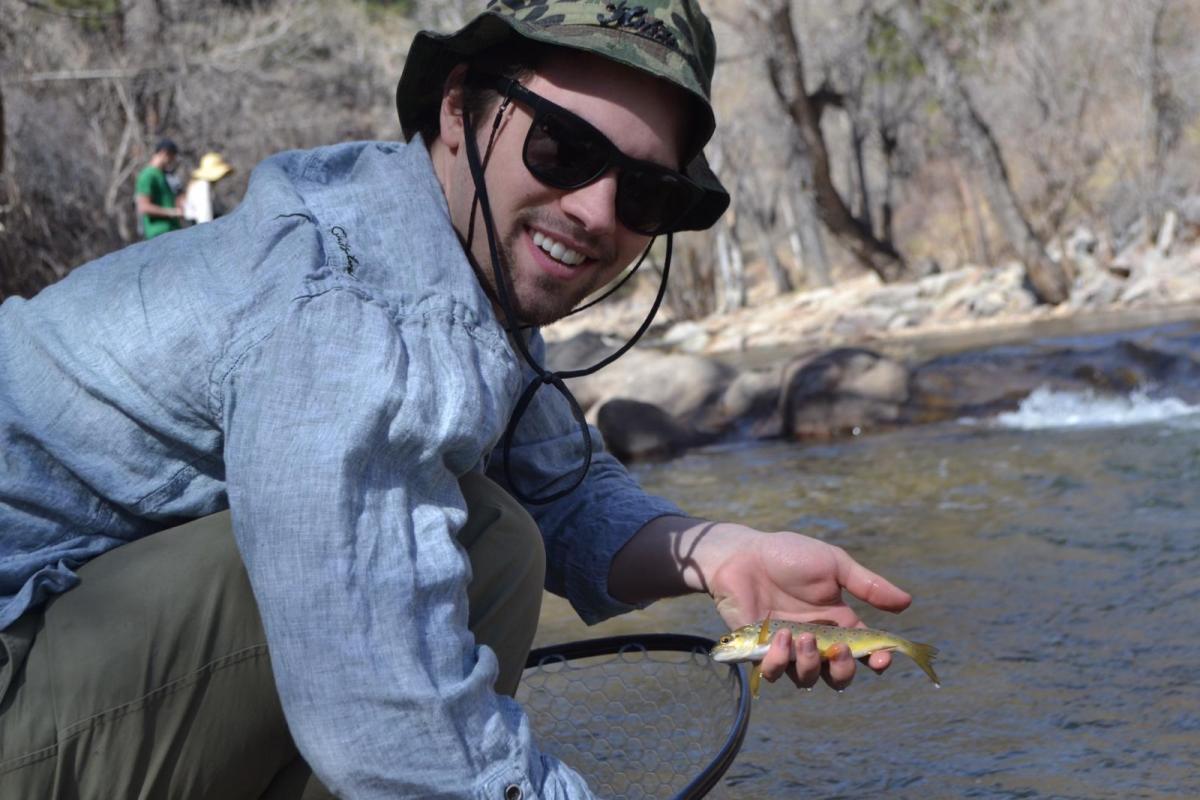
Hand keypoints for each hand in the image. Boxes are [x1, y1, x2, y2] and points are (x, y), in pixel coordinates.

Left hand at [703, 525, 911, 690]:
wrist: (743, 554)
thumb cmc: (789, 555)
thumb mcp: (834, 565)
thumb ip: (867, 585)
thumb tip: (907, 603)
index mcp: (838, 624)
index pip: (864, 653)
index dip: (877, 661)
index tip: (882, 658)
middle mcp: (816, 642)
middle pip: (839, 677)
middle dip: (844, 670)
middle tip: (839, 649)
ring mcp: (787, 650)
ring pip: (808, 679)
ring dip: (811, 664)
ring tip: (804, 637)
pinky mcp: (760, 653)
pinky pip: (774, 673)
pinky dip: (781, 661)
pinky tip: (780, 637)